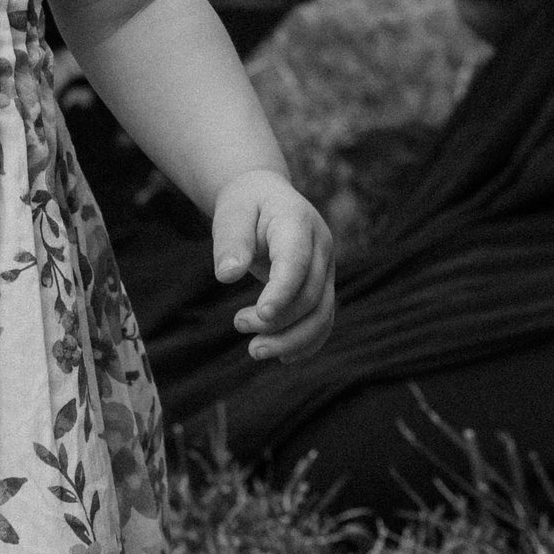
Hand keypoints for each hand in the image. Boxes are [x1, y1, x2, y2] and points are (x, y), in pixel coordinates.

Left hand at [211, 171, 334, 363]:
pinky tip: (281, 356)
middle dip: (277, 321)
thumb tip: (226, 275)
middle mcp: (321, 247)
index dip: (281, 292)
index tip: (260, 316)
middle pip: (310, 296)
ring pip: (322, 315)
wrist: (266, 196)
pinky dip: (306, 342)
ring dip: (291, 340)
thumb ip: (231, 241)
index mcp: (298, 223)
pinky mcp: (323, 286)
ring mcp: (326, 268)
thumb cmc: (246, 204)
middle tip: (238, 324)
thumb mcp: (231, 213)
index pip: (295, 263)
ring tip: (255, 350)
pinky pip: (324, 320)